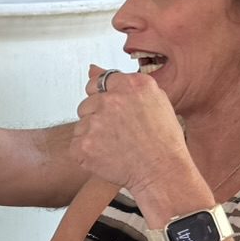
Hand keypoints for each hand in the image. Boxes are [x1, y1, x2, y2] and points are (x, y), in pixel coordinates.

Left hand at [75, 64, 193, 200]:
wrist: (162, 172)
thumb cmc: (163, 140)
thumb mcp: (155, 100)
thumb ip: (121, 82)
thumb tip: (91, 68)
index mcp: (130, 85)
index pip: (97, 82)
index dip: (102, 98)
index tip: (111, 112)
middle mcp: (111, 100)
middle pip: (87, 104)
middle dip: (97, 118)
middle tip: (119, 134)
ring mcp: (95, 122)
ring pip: (81, 125)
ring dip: (92, 135)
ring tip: (117, 147)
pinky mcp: (83, 145)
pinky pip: (76, 145)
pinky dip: (87, 153)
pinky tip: (108, 157)